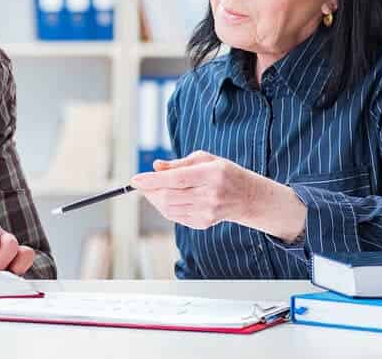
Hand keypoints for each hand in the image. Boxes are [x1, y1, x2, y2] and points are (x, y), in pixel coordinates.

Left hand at [130, 151, 306, 240]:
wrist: (247, 197)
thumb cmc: (223, 172)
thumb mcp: (205, 159)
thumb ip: (178, 163)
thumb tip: (155, 167)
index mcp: (211, 174)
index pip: (176, 179)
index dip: (152, 180)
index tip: (135, 179)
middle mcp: (210, 195)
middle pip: (168, 197)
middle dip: (149, 191)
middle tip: (141, 184)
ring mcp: (207, 212)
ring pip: (168, 209)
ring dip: (154, 199)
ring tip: (153, 189)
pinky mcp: (203, 223)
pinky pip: (174, 217)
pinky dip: (164, 208)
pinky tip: (166, 198)